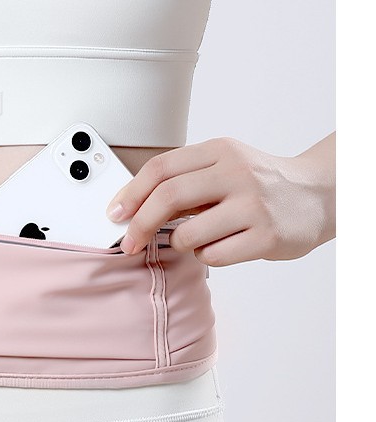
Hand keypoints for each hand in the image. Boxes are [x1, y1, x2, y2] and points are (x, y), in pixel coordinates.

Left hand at [106, 135, 335, 266]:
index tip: (115, 214)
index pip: (161, 168)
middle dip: (139, 225)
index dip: (130, 193)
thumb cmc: (259, 185)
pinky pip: (212, 257)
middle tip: (129, 243)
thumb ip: (184, 179)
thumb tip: (129, 206)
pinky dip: (207, 257)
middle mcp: (237, 173)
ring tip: (201, 237)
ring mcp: (253, 206)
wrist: (319, 195)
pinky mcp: (265, 237)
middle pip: (167, 198)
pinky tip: (224, 245)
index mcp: (221, 151)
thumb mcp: (224, 166)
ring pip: (187, 235)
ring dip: (181, 244)